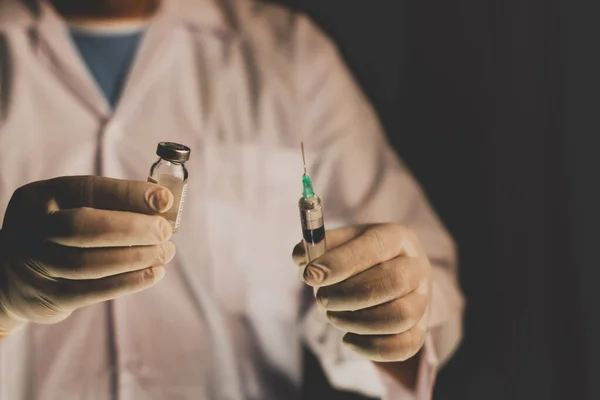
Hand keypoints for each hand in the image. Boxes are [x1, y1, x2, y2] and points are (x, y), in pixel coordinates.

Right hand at [0, 176, 175, 333]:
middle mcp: (32, 228)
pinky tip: (153, 274)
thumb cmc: (59, 234)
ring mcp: (36, 265)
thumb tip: (163, 205)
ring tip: (165, 253)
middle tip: (164, 232)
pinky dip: (129, 282)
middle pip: (85, 226)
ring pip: (90, 262)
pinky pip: (94, 291)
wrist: (11, 277)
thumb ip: (110, 204)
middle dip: (133, 228)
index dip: (130, 193)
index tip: (164, 200)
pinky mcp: (48, 297)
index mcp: (40, 197)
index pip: (88, 189)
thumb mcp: (71, 208)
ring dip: (137, 258)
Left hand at [293, 224, 431, 361]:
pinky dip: (372, 347)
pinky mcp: (421, 329)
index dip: (340, 262)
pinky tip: (349, 339)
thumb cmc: (362, 258)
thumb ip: (320, 246)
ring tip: (333, 317)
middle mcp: (417, 266)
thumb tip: (300, 255)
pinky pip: (405, 345)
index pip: (373, 247)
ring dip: (358, 321)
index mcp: (397, 238)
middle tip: (321, 299)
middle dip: (348, 295)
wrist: (393, 278)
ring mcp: (423, 299)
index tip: (310, 275)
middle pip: (391, 281)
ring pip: (400, 315)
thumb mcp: (344, 243)